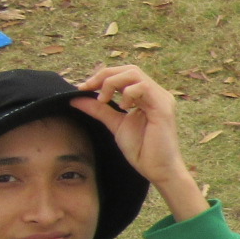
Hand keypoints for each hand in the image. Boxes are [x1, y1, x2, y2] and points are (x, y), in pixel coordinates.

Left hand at [72, 66, 207, 219]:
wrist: (158, 170)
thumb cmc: (142, 150)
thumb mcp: (115, 125)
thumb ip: (99, 110)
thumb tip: (76, 98)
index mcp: (147, 96)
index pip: (124, 74)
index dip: (102, 76)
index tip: (83, 88)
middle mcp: (156, 93)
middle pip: (129, 69)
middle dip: (105, 75)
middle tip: (89, 88)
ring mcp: (161, 98)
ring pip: (135, 74)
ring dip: (113, 82)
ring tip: (104, 99)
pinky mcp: (163, 107)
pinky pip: (143, 88)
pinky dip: (128, 93)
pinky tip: (122, 107)